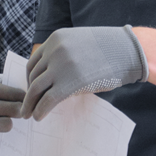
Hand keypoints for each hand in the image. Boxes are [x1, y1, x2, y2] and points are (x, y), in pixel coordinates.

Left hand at [23, 26, 148, 119]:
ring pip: (35, 88)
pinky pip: (47, 99)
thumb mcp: (79, 43)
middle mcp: (54, 51)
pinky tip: (38, 117)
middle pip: (32, 75)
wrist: (127, 51)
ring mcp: (60, 67)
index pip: (33, 61)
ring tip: (29, 113)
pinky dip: (39, 110)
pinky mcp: (68, 83)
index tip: (32, 88)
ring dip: (30, 104)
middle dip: (29, 92)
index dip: (30, 77)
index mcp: (55, 39)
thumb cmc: (108, 49)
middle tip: (27, 104)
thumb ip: (63, 55)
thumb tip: (52, 78)